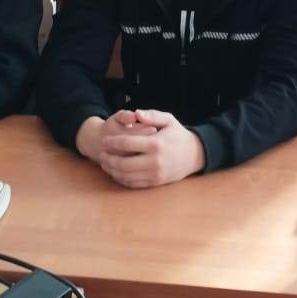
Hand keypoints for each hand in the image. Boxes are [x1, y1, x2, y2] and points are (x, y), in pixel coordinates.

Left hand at [82, 109, 205, 188]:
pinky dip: (122, 179)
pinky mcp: (156, 183)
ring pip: (126, 176)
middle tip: (101, 154)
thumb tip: (135, 113)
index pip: (126, 144)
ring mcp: (155, 174)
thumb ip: (151, 115)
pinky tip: (116, 173)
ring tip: (105, 164)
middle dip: (108, 159)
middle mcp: (154, 161)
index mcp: (155, 143)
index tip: (105, 140)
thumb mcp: (168, 120)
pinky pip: (133, 184)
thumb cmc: (178, 135)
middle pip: (122, 163)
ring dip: (112, 171)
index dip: (112, 142)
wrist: (195, 155)